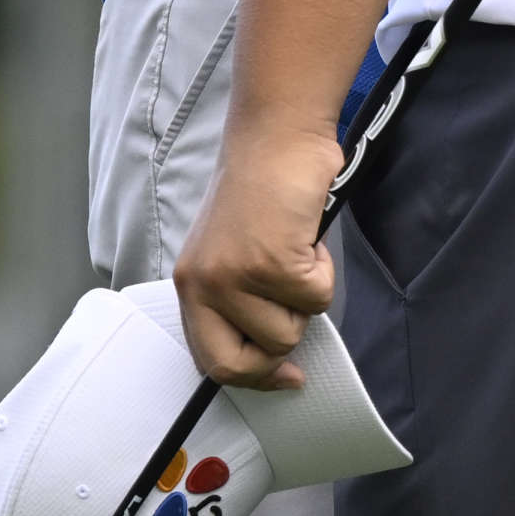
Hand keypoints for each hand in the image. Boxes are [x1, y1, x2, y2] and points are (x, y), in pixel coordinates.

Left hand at [175, 123, 342, 388]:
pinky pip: (316, 297)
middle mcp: (205, 285)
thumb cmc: (262, 189)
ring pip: (289, 331)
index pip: (211, 360)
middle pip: (244, 362)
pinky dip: (324, 269)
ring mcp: (237, 276)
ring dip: (305, 296)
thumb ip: (236, 300)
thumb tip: (272, 355)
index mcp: (190, 284)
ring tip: (295, 252)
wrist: (277, 138)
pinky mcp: (273, 263)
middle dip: (279, 352)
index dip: (253, 377)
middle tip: (296, 312)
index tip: (285, 376)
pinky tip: (307, 236)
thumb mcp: (229, 253)